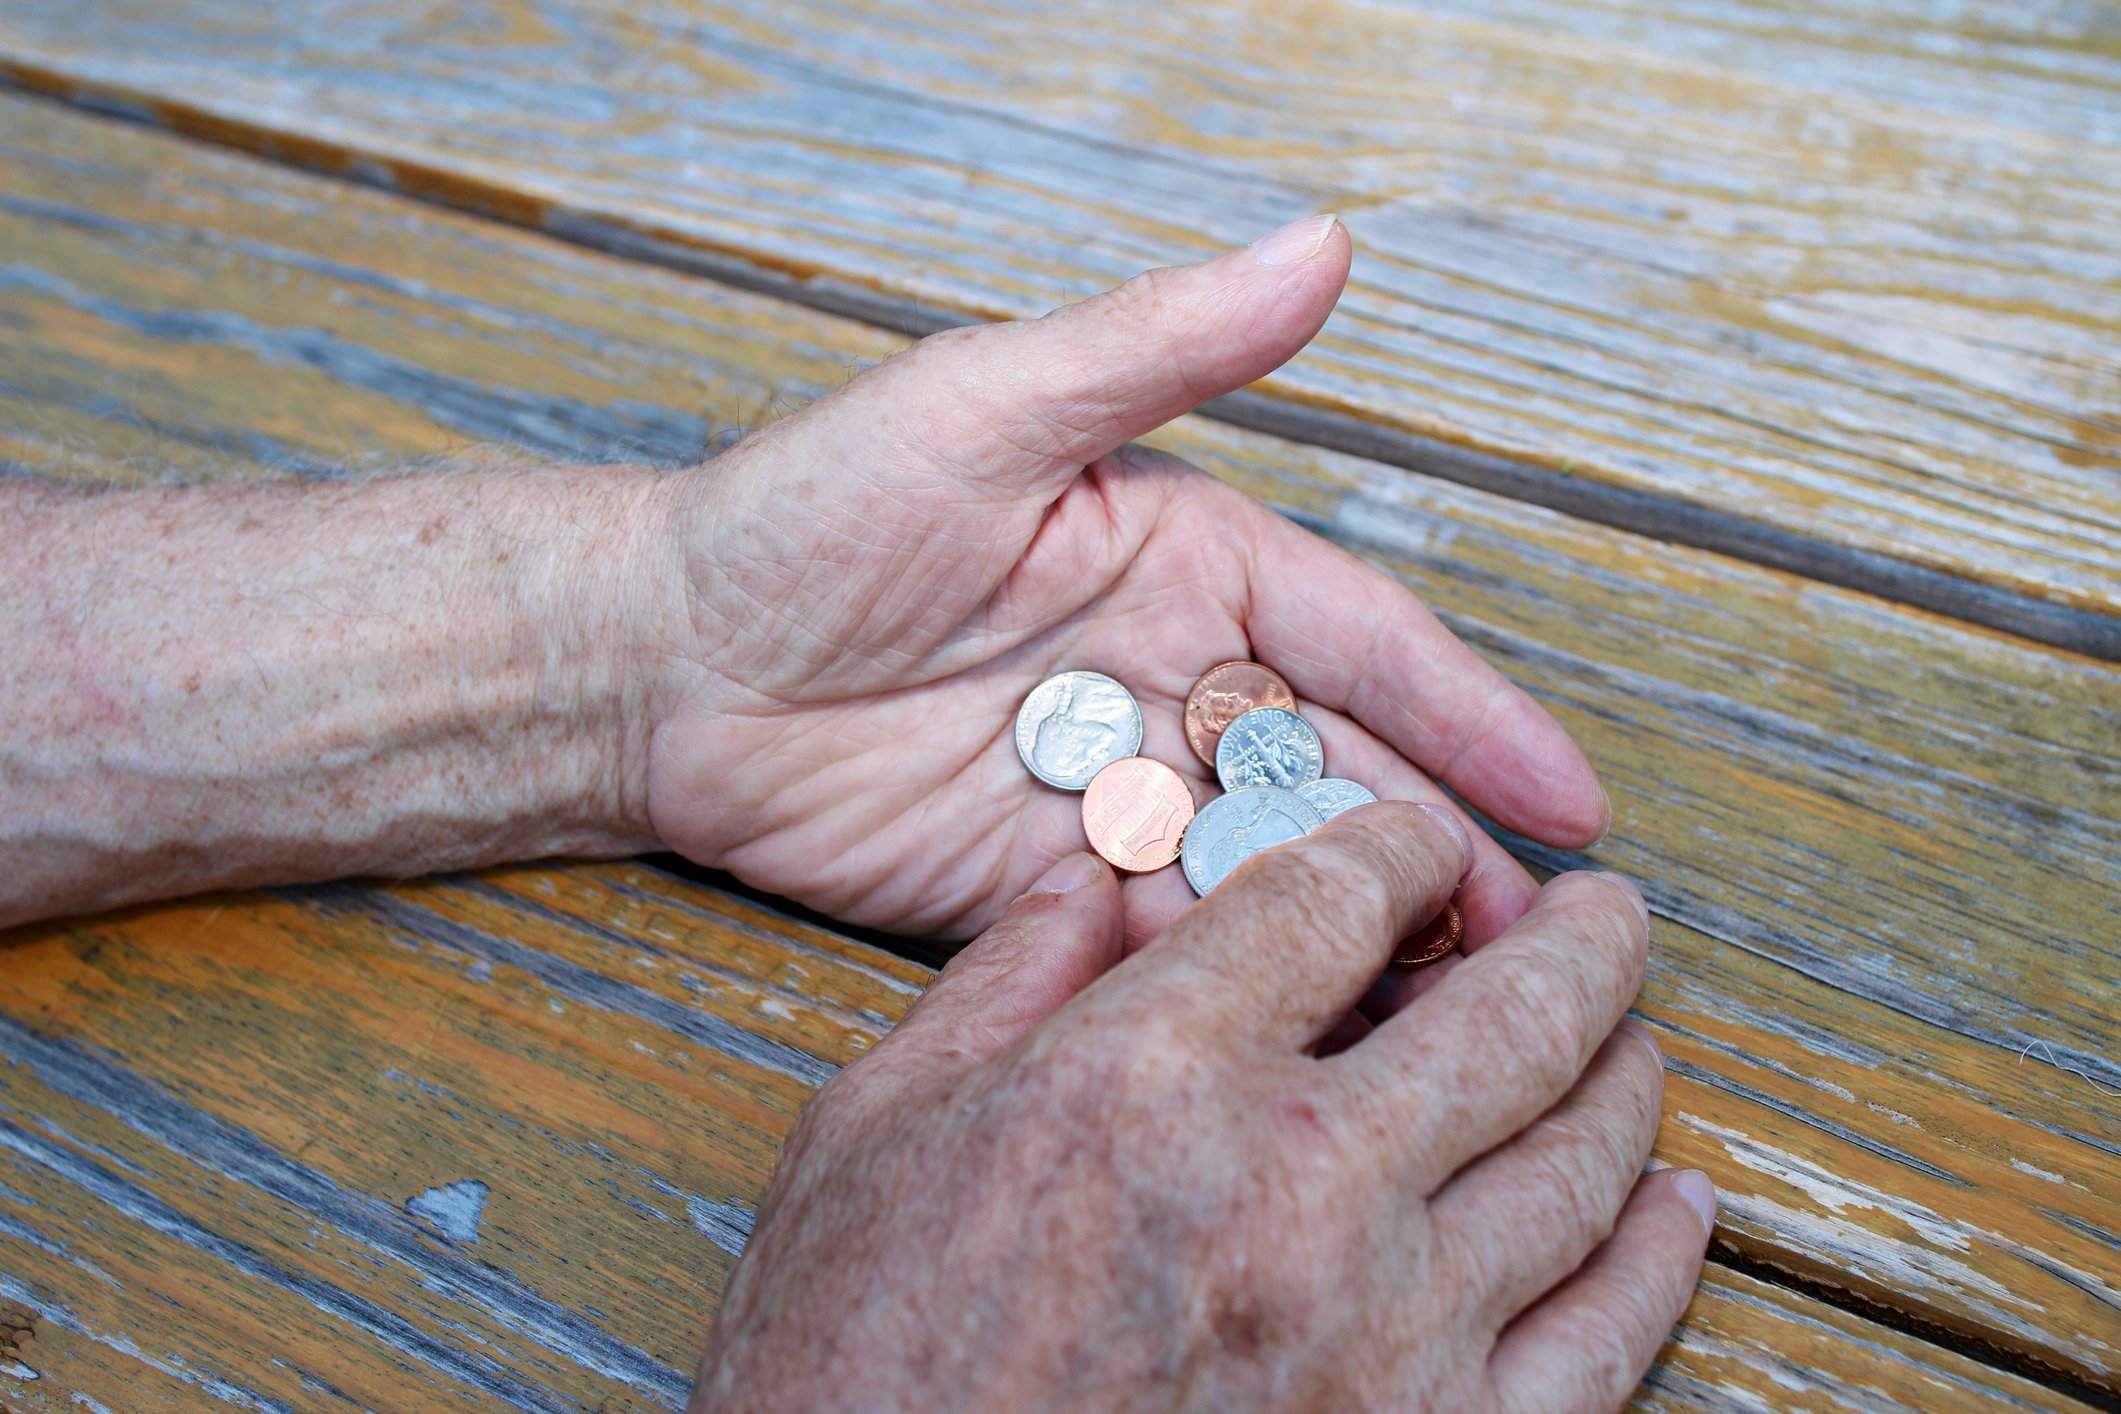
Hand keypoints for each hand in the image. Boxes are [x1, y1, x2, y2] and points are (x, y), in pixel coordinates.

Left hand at [645, 216, 1606, 942]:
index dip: (1474, 720)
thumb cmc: (809, 513)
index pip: (1364, 644)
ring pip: (1265, 872)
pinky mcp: (1041, 888)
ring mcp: (1110, 791)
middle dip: (1436, 855)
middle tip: (1532, 953)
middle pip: (1337, 776)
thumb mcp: (989, 409)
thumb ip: (1161, 347)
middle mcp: (1166, 678)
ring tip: (1448, 1018)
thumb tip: (1319, 248)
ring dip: (1352, 937)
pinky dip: (1229, 983)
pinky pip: (1159, 939)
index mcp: (1184, 561)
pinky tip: (1295, 1034)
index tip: (1571, 800)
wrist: (660, 666)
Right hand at [692, 805, 1713, 1411]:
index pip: (1338, 896)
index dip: (1407, 846)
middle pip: (1512, 1016)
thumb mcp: (874, 1135)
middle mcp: (1291, 1189)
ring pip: (1580, 1166)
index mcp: (1144, 1078)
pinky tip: (1671, 1210)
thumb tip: (1094, 885)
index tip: (1428, 851)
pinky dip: (1654, 1262)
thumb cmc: (854, 1364)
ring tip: (1634, 1042)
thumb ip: (1000, 983)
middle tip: (1606, 913)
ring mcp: (1382, 1336)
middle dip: (1580, 942)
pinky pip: (1601, 1343)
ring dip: (1628, 1081)